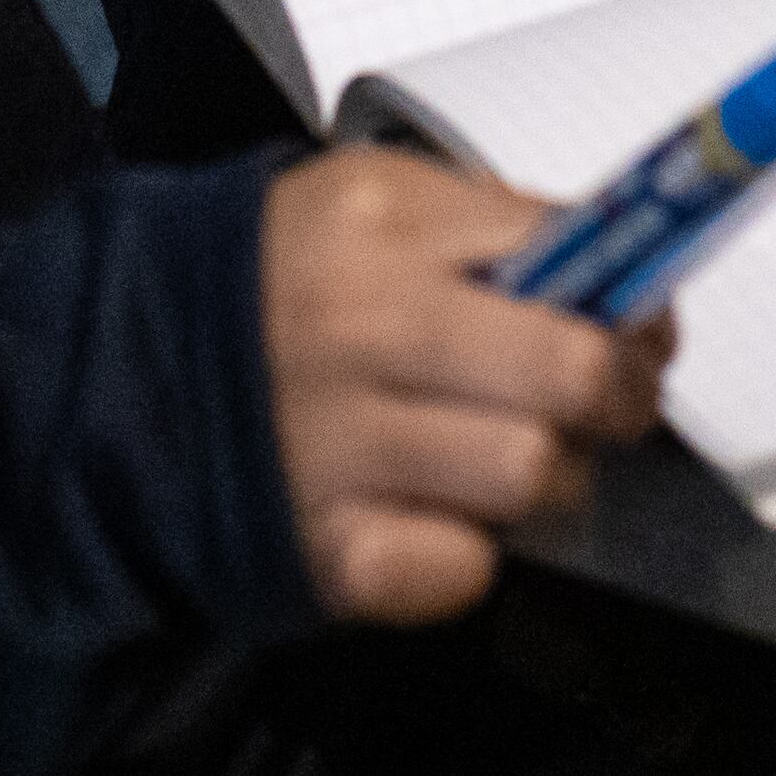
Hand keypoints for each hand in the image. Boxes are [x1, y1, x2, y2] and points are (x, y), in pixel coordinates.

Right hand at [260, 148, 667, 621]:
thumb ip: (499, 233)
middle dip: (620, 395)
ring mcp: (337, 444)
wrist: (131, 370)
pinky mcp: (329, 547)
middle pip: (568, 372)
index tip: (644, 330)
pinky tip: (437, 513)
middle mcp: (358, 328)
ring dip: (549, 477)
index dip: (631, 304)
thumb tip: (633, 297)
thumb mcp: (377, 208)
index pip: (565, 254)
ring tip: (511, 456)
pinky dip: (471, 553)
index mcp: (379, 225)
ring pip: (532, 473)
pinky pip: (464, 567)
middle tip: (611, 403)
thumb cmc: (285, 288)